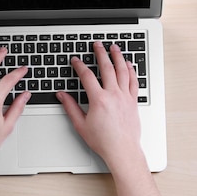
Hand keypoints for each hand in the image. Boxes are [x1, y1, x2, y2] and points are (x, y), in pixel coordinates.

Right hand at [57, 42, 141, 168]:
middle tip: (97, 44)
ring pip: (122, 71)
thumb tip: (62, 95)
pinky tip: (129, 64)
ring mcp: (125, 97)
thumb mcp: (81, 124)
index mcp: (98, 99)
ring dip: (118, 57)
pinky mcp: (133, 101)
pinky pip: (134, 81)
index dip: (79, 66)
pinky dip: (131, 71)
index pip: (87, 76)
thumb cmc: (103, 141)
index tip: (75, 60)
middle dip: (101, 53)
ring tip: (114, 48)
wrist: (122, 150)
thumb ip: (70, 107)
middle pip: (107, 67)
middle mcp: (113, 95)